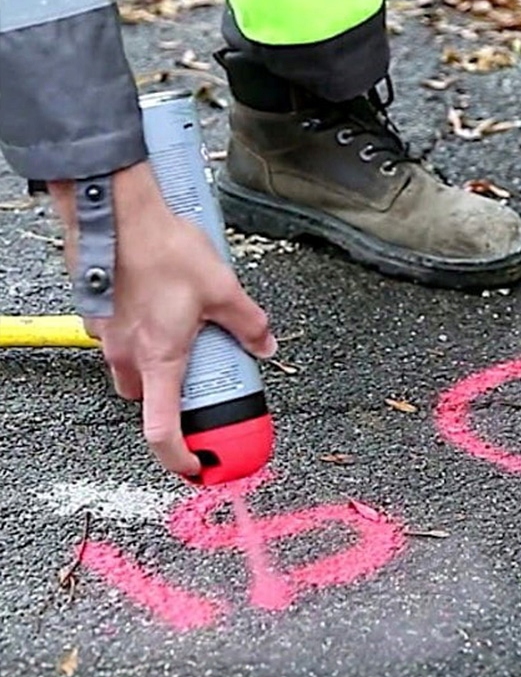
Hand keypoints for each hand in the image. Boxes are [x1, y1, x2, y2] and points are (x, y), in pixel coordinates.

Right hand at [48, 161, 276, 476]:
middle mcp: (126, 354)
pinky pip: (122, 338)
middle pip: (148, 398)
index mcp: (159, 360)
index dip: (179, 457)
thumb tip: (266, 345)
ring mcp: (107, 335)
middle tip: (202, 376)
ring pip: (134, 367)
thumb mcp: (224, 290)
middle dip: (174, 396)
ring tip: (188, 333)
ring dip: (159, 362)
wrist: (118, 211)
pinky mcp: (99, 313)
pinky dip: (143, 334)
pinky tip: (164, 307)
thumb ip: (249, 324)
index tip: (197, 465)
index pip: (161, 430)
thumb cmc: (165, 250)